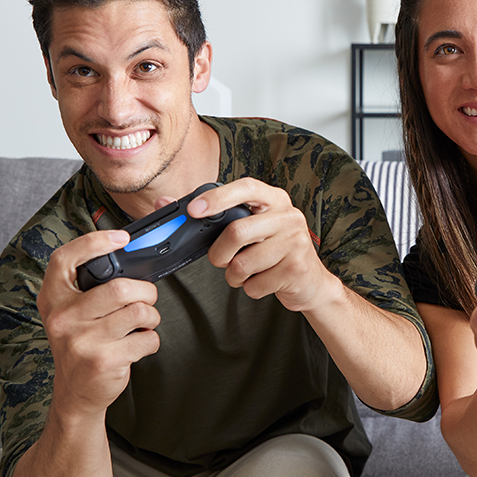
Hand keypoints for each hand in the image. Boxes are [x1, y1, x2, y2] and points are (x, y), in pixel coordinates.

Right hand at [37, 230, 161, 418]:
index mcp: (53, 299)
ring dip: (151, 317)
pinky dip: (151, 340)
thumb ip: (89, 288)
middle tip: (147, 299)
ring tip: (144, 324)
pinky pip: (146, 339)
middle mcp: (63, 318)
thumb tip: (131, 256)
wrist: (74, 394)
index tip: (122, 237)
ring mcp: (82, 341)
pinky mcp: (103, 361)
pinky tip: (138, 345)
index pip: (65, 259)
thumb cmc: (80, 344)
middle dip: (146, 291)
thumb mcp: (71, 313)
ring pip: (139, 312)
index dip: (95, 242)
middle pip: (120, 288)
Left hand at [185, 178, 338, 310]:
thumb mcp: (251, 228)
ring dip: (234, 276)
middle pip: (237, 231)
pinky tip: (263, 282)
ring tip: (245, 273)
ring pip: (243, 263)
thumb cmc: (273, 252)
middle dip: (219, 253)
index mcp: (275, 200)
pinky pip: (255, 284)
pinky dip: (250, 288)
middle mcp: (289, 216)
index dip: (218, 197)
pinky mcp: (297, 268)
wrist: (311, 283)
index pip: (246, 187)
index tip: (194, 209)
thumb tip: (164, 203)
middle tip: (220, 260)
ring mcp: (296, 242)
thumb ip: (213, 216)